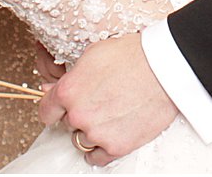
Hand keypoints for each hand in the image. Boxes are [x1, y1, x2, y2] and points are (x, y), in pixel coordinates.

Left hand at [36, 32, 176, 165]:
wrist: (165, 68)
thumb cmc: (133, 56)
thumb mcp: (93, 54)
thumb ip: (71, 77)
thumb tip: (51, 91)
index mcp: (69, 91)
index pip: (46, 110)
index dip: (55, 107)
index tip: (62, 108)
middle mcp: (79, 114)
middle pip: (68, 123)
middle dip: (79, 114)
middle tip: (98, 102)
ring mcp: (97, 133)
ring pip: (81, 139)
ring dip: (91, 130)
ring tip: (109, 115)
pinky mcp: (116, 146)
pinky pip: (97, 157)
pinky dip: (101, 149)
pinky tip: (109, 136)